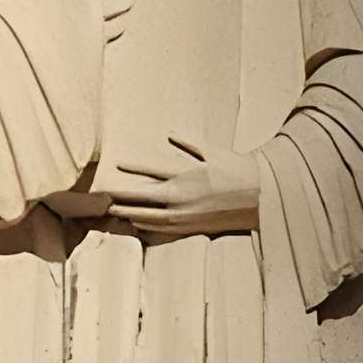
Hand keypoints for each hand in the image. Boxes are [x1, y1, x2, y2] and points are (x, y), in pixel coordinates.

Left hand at [101, 135, 260, 238]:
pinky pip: (162, 229)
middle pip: (142, 199)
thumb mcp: (213, 152)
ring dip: (129, 213)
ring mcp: (185, 217)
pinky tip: (136, 222)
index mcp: (185, 177)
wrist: (260, 197)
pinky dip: (146, 225)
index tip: (116, 165)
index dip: (131, 169)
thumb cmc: (237, 170)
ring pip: (149, 217)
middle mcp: (181, 199)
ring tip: (113, 210)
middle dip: (121, 197)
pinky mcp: (191, 228)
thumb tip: (170, 134)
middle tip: (102, 195)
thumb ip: (189, 144)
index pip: (150, 172)